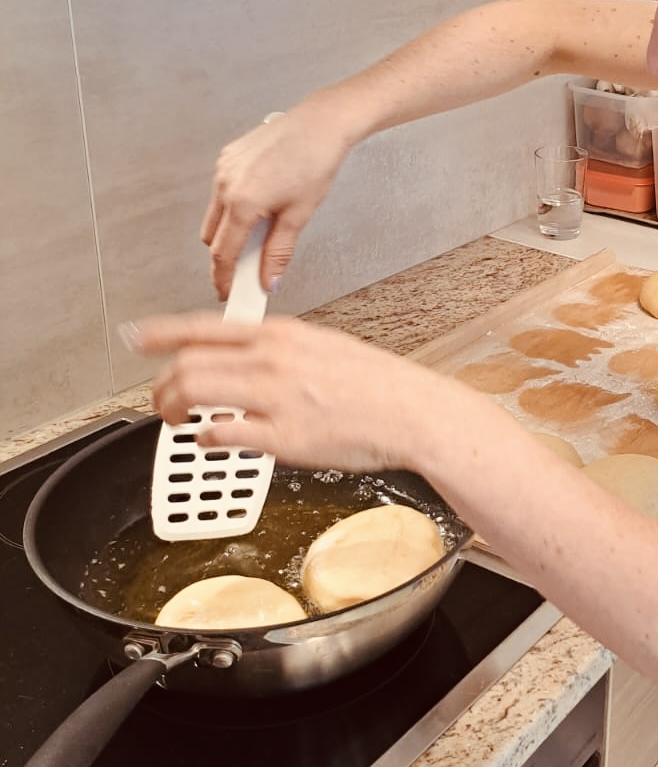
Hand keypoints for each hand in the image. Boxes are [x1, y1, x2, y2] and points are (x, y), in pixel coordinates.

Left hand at [132, 313, 452, 473]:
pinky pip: (226, 434)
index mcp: (282, 335)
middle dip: (161, 384)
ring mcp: (277, 397)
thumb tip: (243, 362)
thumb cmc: (375, 384)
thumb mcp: (322, 348)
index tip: (136, 337)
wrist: (412, 411)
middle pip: (189, 362)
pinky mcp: (285, 436)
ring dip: (174, 409)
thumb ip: (278, 353)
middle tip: (157, 399)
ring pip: (198, 393)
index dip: (161, 332)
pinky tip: (209, 440)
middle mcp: (274, 360)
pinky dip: (207, 437)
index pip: (204, 327)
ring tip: (177, 420)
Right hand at [200, 104, 352, 298]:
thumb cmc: (315, 162)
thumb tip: (268, 280)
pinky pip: (222, 191)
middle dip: (224, 256)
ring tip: (259, 235)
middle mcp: (226, 183)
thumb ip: (278, 252)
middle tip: (245, 271)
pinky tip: (259, 207)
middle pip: (212, 236)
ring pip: (215, 214)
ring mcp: (224, 168)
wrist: (320, 123)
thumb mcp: (299, 215)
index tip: (228, 293)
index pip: (222, 253)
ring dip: (229, 230)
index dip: (223, 279)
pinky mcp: (228, 156)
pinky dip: (233, 206)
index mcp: (242, 201)